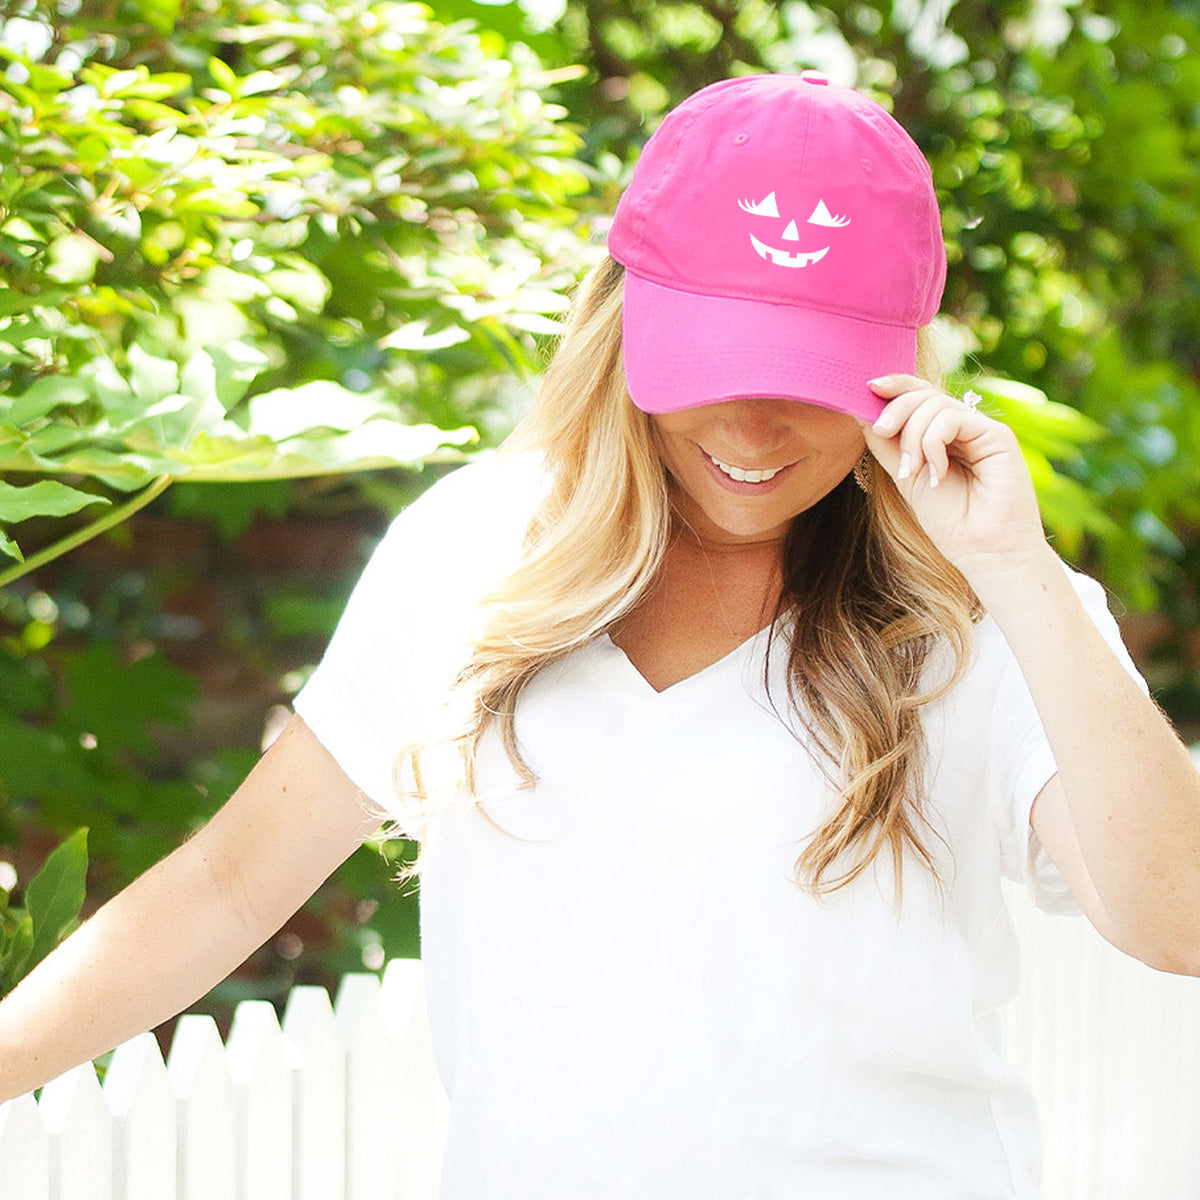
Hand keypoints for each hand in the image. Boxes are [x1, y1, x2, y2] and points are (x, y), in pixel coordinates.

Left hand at [861, 375, 1049, 590]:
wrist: (984, 552)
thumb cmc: (950, 521)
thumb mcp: (906, 477)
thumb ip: (888, 446)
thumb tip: (861, 412)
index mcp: (943, 435)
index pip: (918, 396)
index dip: (894, 387)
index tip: (867, 388)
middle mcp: (963, 428)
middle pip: (924, 393)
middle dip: (895, 408)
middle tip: (880, 431)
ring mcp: (981, 430)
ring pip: (935, 404)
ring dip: (912, 436)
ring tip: (913, 471)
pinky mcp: (997, 435)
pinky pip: (953, 418)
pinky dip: (933, 442)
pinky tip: (937, 472)